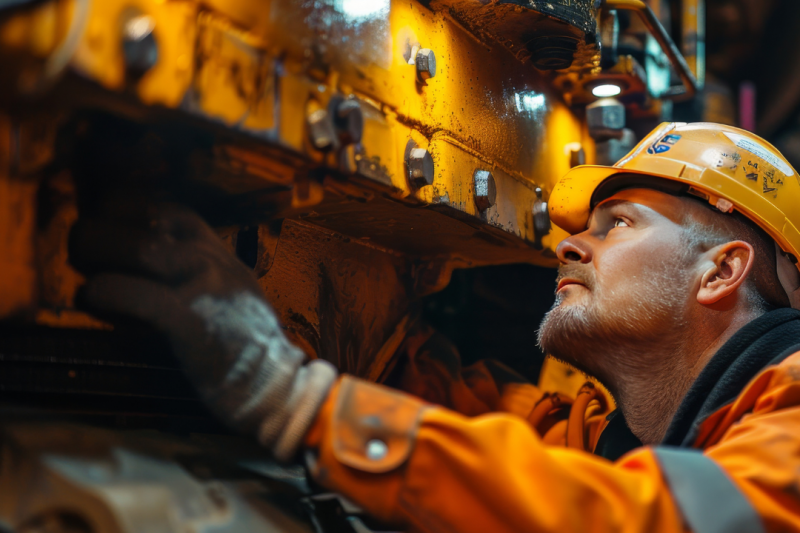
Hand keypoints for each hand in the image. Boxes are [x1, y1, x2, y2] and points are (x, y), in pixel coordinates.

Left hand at [69, 200, 335, 459]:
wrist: (275, 386)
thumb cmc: (245, 348)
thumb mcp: (230, 294)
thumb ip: (197, 275)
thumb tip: (143, 265)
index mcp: (221, 255)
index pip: (172, 211)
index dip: (131, 208)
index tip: (104, 218)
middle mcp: (215, 261)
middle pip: (149, 221)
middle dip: (104, 228)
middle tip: (80, 241)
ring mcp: (207, 288)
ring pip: (142, 249)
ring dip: (98, 250)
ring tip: (79, 264)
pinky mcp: (195, 321)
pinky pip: (140, 295)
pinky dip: (107, 291)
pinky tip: (91, 296)